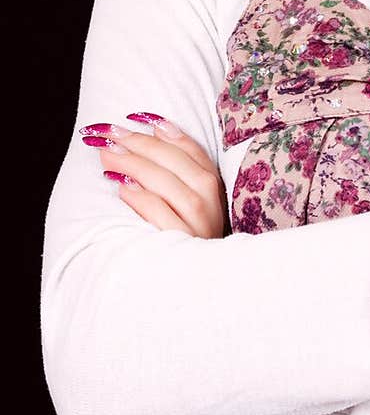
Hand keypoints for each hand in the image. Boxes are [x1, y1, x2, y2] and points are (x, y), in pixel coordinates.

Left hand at [80, 115, 228, 237]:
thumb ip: (175, 168)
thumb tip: (157, 127)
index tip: (140, 117)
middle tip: (111, 133)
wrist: (185, 297)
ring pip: (172, 187)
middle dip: (145, 145)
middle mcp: (213, 209)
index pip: (196, 154)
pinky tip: (121, 188)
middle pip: (182, 167)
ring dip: (138, 166)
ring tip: (108, 155)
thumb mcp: (184, 204)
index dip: (169, 133)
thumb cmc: (177, 241)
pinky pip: (163, 217)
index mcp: (216, 193)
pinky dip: (142, 199)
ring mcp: (200, 230)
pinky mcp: (183, 250)